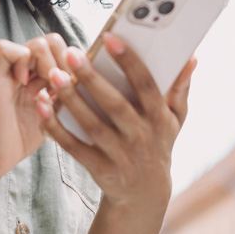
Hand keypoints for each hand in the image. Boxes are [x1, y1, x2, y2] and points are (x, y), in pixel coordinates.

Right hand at [0, 36, 74, 180]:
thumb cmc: (22, 138)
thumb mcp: (54, 114)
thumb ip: (67, 96)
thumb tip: (93, 82)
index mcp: (39, 75)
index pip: (62, 49)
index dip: (72, 64)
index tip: (72, 88)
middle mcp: (25, 69)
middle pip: (52, 41)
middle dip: (63, 63)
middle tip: (60, 88)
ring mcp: (9, 72)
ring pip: (36, 42)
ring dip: (48, 64)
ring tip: (45, 88)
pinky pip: (5, 49)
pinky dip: (21, 62)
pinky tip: (26, 84)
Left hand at [43, 32, 194, 208]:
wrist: (144, 194)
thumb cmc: (158, 144)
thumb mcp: (174, 120)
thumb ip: (180, 88)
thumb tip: (191, 58)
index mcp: (160, 119)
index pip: (146, 85)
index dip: (129, 61)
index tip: (110, 38)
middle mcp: (141, 137)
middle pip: (115, 105)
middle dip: (92, 78)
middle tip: (71, 54)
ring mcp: (121, 156)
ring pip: (92, 126)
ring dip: (72, 101)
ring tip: (54, 76)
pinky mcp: (100, 170)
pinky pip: (75, 148)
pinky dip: (57, 129)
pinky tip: (43, 108)